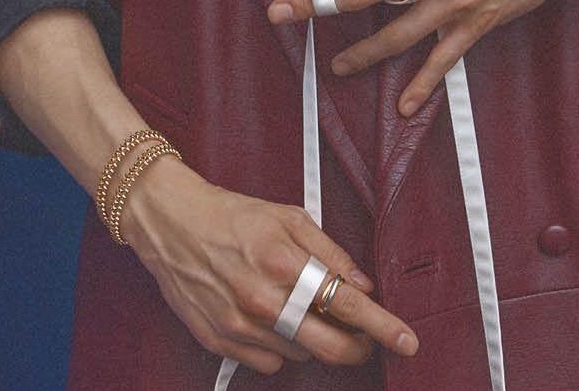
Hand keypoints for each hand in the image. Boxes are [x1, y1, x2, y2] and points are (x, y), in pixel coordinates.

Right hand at [119, 153, 419, 374]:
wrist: (172, 224)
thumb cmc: (231, 215)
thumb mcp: (289, 217)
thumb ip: (331, 251)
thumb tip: (362, 284)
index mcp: (284, 262)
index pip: (347, 304)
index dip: (382, 326)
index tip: (406, 340)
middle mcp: (263, 300)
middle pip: (329, 346)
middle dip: (357, 347)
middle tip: (366, 338)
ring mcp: (240, 327)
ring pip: (300, 354)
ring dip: (312, 337)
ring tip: (298, 305)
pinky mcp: (221, 343)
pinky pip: (269, 363)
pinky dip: (280, 346)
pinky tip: (271, 317)